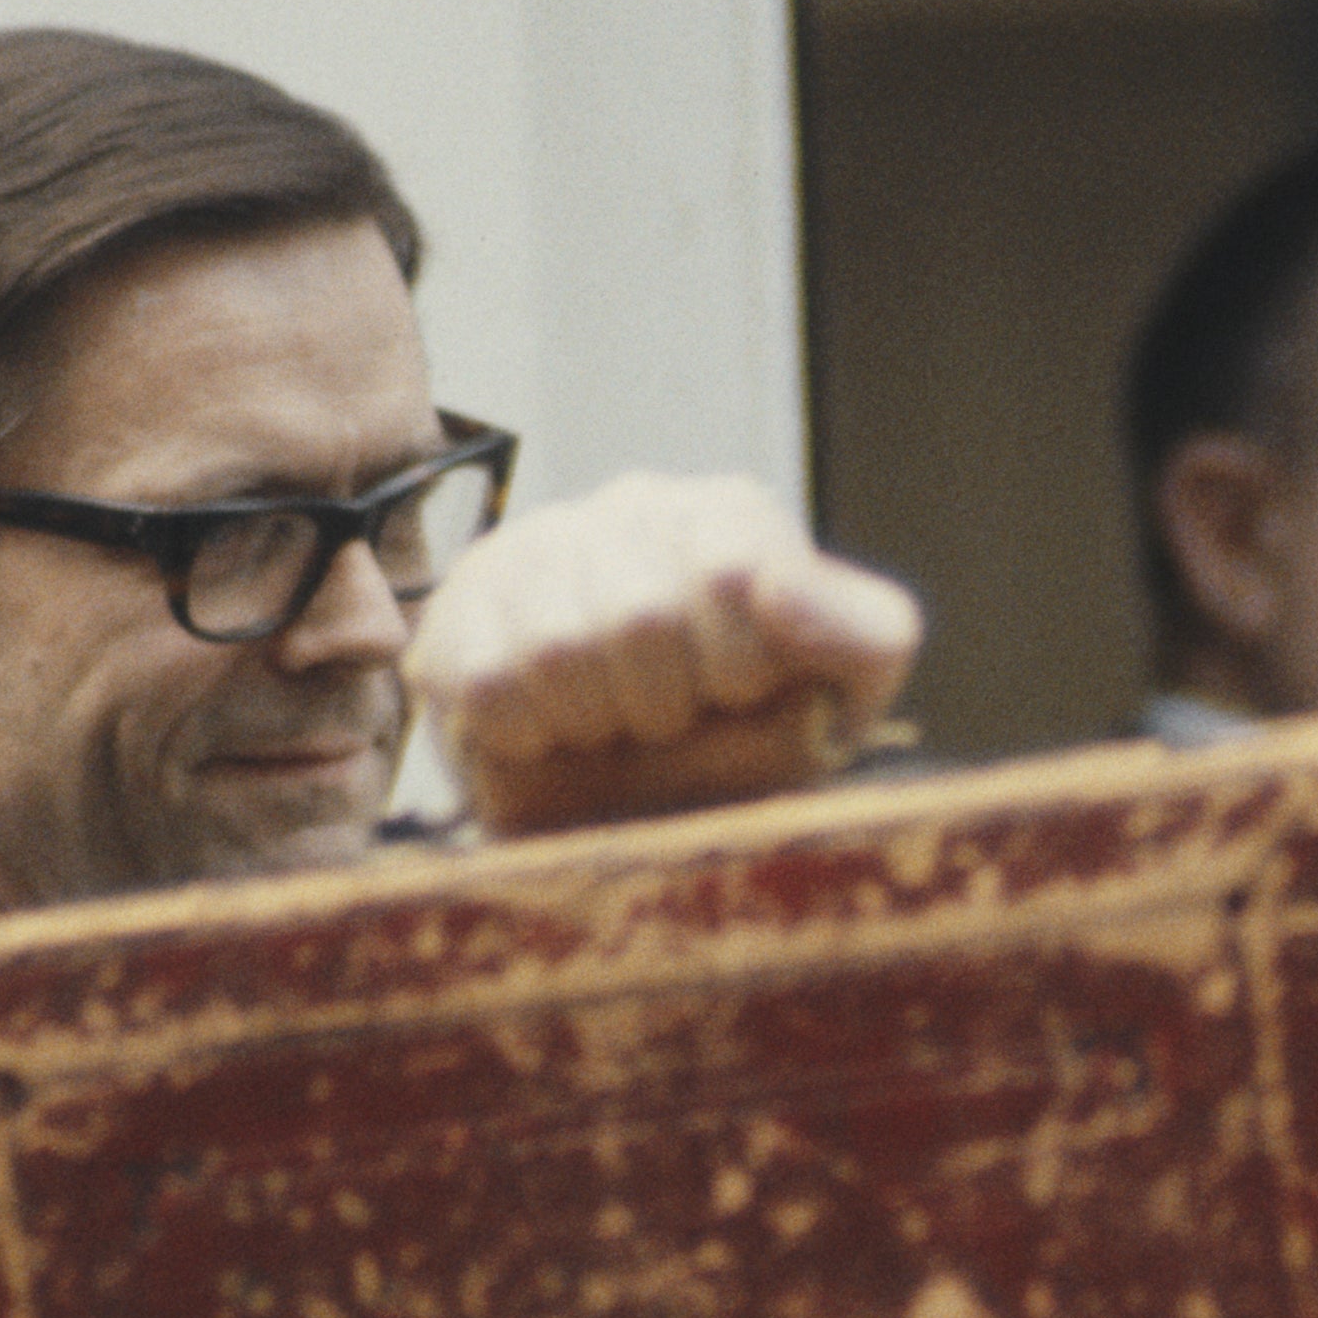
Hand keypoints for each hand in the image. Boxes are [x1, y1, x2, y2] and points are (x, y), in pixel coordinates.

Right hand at [411, 476, 920, 834]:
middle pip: (638, 614)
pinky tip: (555, 732)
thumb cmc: (759, 743)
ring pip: (555, 649)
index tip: (737, 697)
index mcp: (732, 514)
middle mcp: (630, 507)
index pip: (729, 570)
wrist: (653, 810)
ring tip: (616, 728)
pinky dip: (528, 737)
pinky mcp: (461, 608)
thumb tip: (775, 585)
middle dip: (666, 708)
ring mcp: (535, 547)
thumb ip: (856, 634)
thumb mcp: (847, 697)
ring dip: (597, 726)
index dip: (735, 668)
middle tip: (672, 725)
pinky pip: (486, 684)